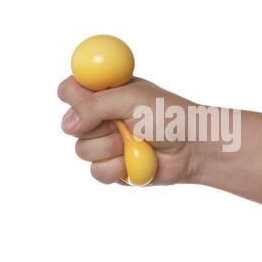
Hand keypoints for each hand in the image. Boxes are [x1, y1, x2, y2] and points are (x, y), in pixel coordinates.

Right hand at [58, 76, 198, 184]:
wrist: (193, 148)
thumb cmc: (170, 116)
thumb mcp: (132, 99)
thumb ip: (96, 105)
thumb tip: (67, 124)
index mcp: (106, 93)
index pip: (70, 90)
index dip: (73, 96)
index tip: (88, 102)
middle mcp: (102, 118)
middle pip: (70, 124)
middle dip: (96, 127)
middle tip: (121, 124)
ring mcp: (106, 144)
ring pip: (82, 150)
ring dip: (109, 148)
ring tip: (135, 142)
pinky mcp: (113, 167)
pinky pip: (97, 172)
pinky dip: (116, 168)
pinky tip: (135, 161)